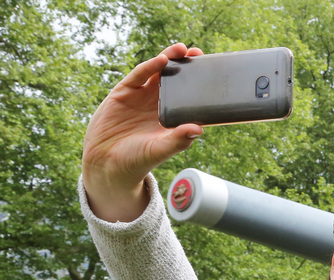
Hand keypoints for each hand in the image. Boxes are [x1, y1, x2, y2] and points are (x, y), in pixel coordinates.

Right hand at [82, 43, 204, 222]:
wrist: (106, 162)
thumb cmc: (137, 160)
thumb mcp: (159, 150)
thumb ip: (178, 141)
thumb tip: (198, 129)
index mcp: (172, 119)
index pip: (189, 99)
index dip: (200, 86)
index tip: (212, 74)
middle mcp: (159, 105)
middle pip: (176, 81)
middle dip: (187, 67)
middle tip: (199, 54)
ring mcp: (142, 97)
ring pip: (158, 73)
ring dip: (169, 59)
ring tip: (182, 49)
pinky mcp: (124, 92)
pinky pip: (139, 76)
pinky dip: (149, 67)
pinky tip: (161, 60)